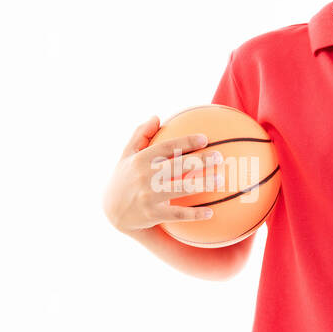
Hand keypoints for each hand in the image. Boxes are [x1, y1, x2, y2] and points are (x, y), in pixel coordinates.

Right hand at [102, 116, 226, 236]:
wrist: (112, 211)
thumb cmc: (124, 178)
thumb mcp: (126, 155)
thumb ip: (140, 135)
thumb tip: (156, 117)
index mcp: (140, 160)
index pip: (166, 147)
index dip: (185, 142)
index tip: (204, 138)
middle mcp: (145, 176)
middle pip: (177, 166)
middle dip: (199, 160)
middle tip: (219, 156)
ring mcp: (149, 196)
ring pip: (180, 189)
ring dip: (202, 184)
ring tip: (220, 180)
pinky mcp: (153, 214)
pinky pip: (177, 214)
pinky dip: (194, 214)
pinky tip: (210, 213)